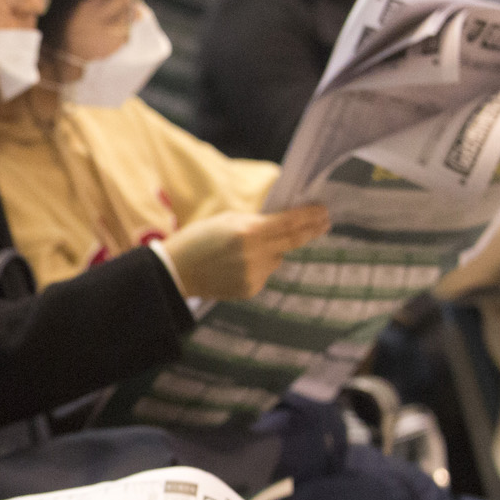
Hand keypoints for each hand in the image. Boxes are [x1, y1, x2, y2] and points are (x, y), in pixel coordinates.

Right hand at [161, 206, 332, 300]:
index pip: (289, 222)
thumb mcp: (226, 220)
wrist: (175, 271)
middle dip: (310, 230)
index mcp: (249, 231)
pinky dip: (258, 266)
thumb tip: (284, 221)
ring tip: (244, 250)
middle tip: (324, 223)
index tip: (324, 211)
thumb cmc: (197, 239)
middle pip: (293, 240)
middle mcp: (256, 253)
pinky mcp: (250, 288)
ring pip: (277, 257)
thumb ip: (256, 220)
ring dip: (271, 251)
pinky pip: (264, 272)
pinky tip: (236, 266)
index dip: (310, 216)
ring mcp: (254, 273)